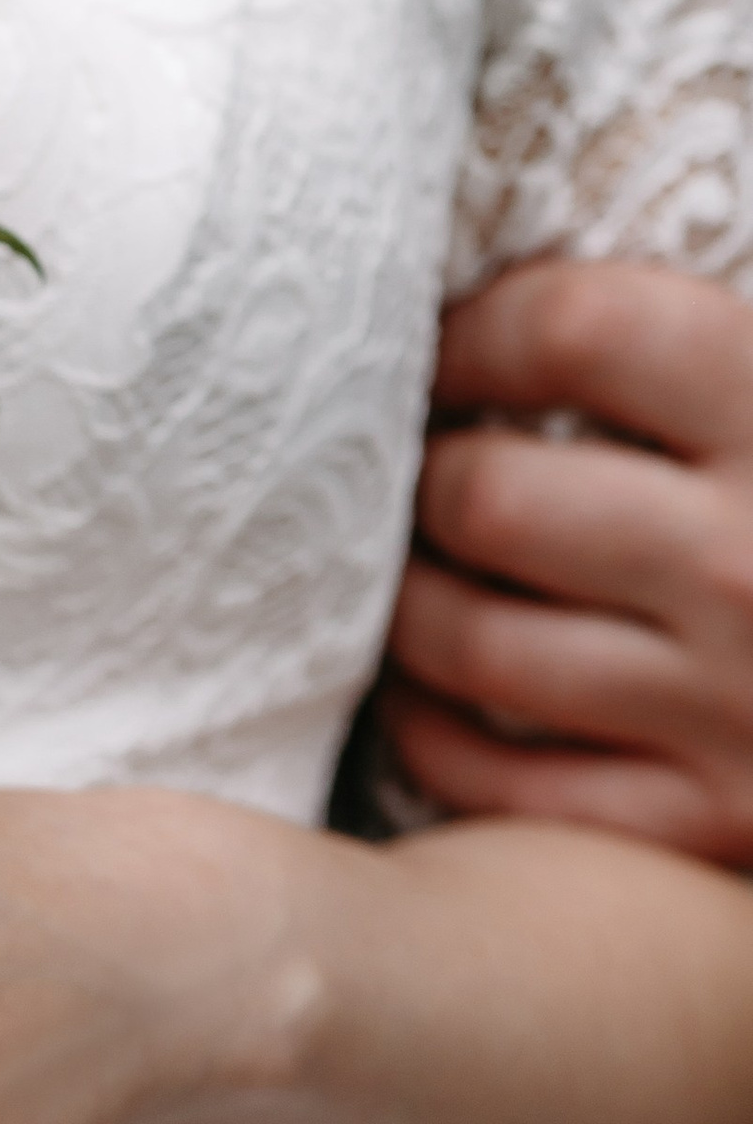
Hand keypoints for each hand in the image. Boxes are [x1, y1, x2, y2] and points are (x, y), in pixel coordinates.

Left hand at [386, 258, 752, 862]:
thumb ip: (704, 347)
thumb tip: (538, 298)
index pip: (574, 328)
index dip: (474, 327)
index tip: (442, 345)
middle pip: (490, 492)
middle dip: (421, 474)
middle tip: (405, 467)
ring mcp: (737, 706)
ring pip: (470, 640)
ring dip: (405, 600)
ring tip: (403, 567)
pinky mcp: (718, 825)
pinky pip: (503, 784)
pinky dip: (435, 733)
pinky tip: (431, 692)